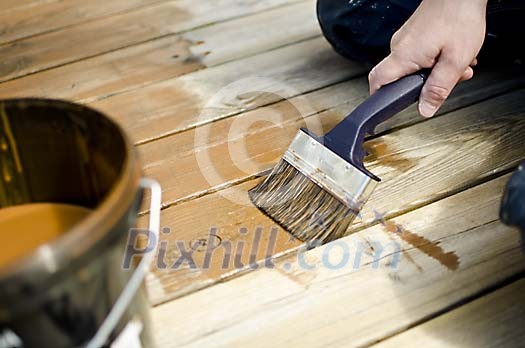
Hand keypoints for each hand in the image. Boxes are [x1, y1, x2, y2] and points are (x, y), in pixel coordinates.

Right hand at [368, 0, 487, 116]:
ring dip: (436, 69)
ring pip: (414, 65)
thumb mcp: (455, 60)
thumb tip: (425, 110)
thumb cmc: (459, 16)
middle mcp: (399, 46)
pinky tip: (453, 52)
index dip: (378, 98)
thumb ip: (439, 88)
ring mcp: (405, 38)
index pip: (377, 81)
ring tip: (457, 63)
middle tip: (448, 80)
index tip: (385, 109)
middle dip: (425, 84)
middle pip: (401, 77)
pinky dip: (437, 57)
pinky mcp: (414, 32)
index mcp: (404, 56)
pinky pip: (420, 53)